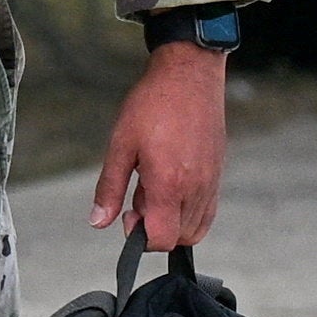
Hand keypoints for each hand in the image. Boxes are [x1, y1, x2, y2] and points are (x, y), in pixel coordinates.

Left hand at [93, 40, 228, 249]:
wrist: (189, 77)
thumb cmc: (153, 105)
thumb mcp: (120, 145)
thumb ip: (110, 188)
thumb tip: (99, 221)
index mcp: (170, 184)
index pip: (162, 239)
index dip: (140, 239)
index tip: (127, 217)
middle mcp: (197, 188)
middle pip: (179, 238)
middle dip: (155, 229)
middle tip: (137, 199)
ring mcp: (211, 182)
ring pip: (195, 227)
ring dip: (171, 221)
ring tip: (152, 189)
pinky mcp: (218, 174)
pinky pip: (206, 210)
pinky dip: (187, 211)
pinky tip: (168, 186)